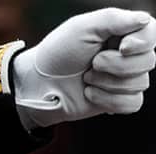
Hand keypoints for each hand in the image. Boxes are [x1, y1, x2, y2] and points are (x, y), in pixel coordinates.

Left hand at [13, 8, 155, 128]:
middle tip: (92, 64)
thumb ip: (114, 19)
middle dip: (116, 66)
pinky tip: (90, 94)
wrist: (39, 84)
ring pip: (140, 84)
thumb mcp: (82, 28)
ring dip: (107, 83)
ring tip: (86, 78)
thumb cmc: (58, 52)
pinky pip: (132, 103)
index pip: (153, 34)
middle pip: (148, 61)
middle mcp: (129, 54)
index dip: (143, 43)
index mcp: (124, 32)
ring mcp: (125, 78)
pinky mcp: (118, 100)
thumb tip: (145, 20)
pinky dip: (109, 101)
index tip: (123, 47)